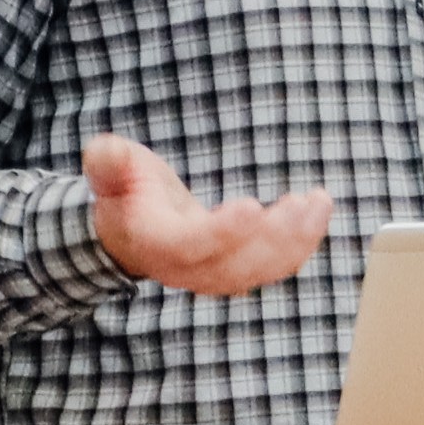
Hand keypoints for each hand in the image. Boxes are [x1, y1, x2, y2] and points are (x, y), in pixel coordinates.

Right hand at [84, 134, 330, 293]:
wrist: (131, 229)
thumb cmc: (124, 191)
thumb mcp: (110, 169)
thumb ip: (109, 162)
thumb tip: (104, 149)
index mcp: (155, 242)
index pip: (190, 246)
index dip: (221, 232)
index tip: (251, 206)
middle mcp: (185, 269)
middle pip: (234, 265)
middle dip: (275, 237)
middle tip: (304, 202)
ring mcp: (213, 275)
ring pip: (260, 270)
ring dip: (297, 241)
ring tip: (320, 203)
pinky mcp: (235, 270)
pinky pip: (272, 267)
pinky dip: (300, 244)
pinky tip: (318, 212)